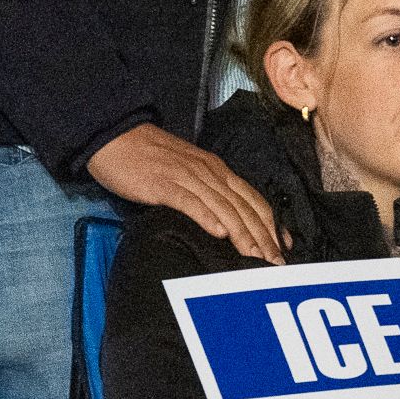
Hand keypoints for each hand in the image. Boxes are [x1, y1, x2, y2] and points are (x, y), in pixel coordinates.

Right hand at [89, 123, 283, 261]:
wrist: (116, 135)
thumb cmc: (149, 157)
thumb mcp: (187, 172)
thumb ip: (207, 193)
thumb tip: (224, 223)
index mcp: (216, 169)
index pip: (253, 198)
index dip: (271, 224)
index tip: (283, 248)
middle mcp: (209, 172)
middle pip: (244, 207)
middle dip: (263, 237)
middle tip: (276, 263)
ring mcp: (187, 177)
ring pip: (223, 207)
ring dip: (242, 234)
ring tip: (255, 256)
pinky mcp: (164, 184)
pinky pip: (190, 201)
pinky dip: (207, 217)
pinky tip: (218, 233)